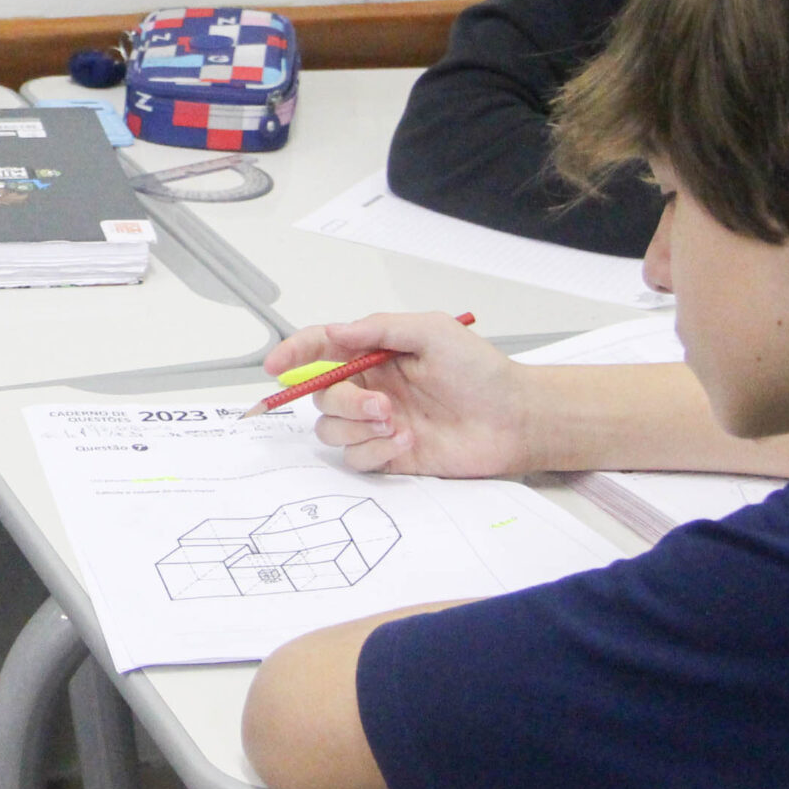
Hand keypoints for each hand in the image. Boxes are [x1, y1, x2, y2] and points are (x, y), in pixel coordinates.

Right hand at [261, 311, 535, 476]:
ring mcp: (377, 423)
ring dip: (360, 428)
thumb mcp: (432, 331)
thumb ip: (379, 330)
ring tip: (399, 425)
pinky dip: (375, 451)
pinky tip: (408, 443)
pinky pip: (355, 458)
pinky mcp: (387, 455)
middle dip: (344, 403)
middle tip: (382, 406)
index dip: (294, 353)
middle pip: (321, 395)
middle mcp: (370, 387)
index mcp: (375, 354)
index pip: (321, 348)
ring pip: (331, 429)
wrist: (513, 420)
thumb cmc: (481, 371)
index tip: (276, 365)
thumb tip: (333, 332)